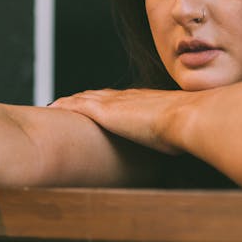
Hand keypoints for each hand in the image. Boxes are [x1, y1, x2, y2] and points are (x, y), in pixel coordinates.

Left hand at [49, 88, 189, 153]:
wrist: (186, 117)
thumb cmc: (189, 127)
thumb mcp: (181, 131)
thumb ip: (176, 136)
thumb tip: (184, 146)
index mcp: (146, 101)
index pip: (122, 99)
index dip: (108, 100)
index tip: (100, 103)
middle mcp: (128, 97)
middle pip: (100, 95)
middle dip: (85, 98)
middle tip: (71, 103)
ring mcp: (115, 103)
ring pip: (85, 98)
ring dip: (71, 101)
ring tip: (57, 105)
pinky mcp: (105, 111)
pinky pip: (77, 105)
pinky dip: (65, 105)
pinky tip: (52, 107)